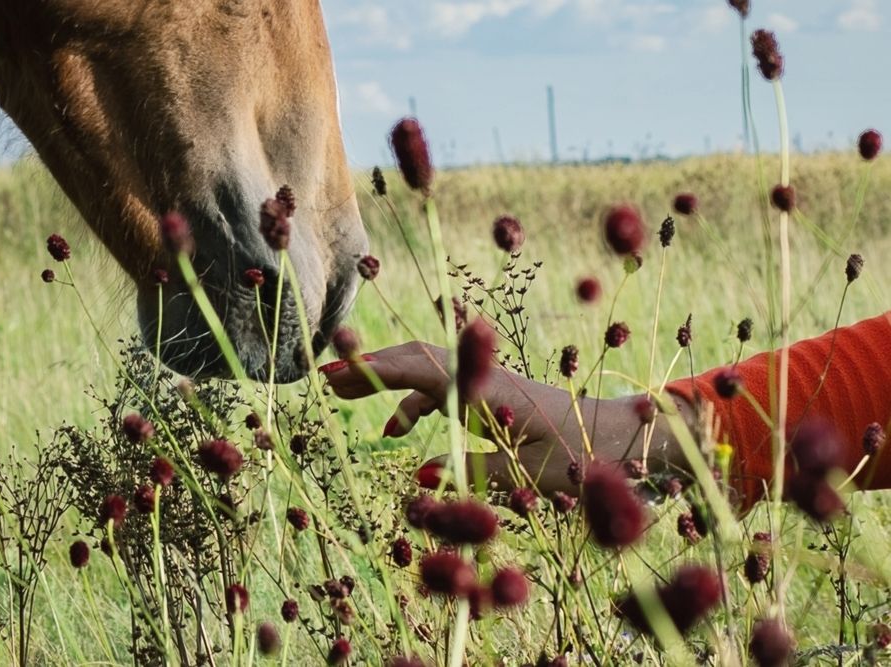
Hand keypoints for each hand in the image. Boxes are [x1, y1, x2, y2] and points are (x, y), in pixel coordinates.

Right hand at [320, 341, 586, 494]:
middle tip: (326, 382)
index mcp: (489, 391)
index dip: (376, 371)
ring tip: (343, 396)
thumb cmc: (586, 457)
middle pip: (416, 359)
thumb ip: (474, 473)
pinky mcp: (490, 397)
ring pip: (425, 372)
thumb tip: (421, 477)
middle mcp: (483, 378)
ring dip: (384, 381)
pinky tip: (395, 432)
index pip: (422, 370)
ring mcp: (485, 384)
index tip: (335, 374)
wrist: (623, 434)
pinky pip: (441, 392)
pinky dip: (412, 405)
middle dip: (370, 366)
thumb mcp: (530, 474)